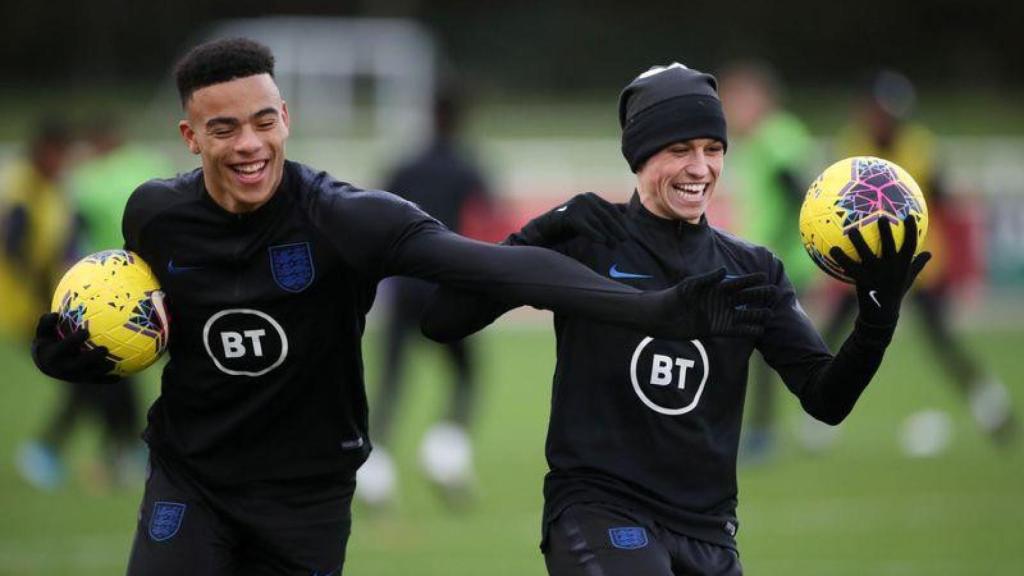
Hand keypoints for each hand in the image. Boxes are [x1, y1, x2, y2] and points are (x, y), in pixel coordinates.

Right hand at [31, 313, 117, 382]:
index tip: (85, 331)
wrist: (48, 363)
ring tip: (114, 363)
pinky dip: (108, 379)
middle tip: (104, 349)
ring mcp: (73, 376)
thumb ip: (47, 322)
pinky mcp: (83, 380)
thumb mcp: (43, 331)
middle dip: (91, 358)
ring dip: (101, 370)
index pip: (63, 348)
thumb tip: (55, 314)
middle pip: (78, 365)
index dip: (73, 341)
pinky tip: (121, 375)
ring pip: (89, 375)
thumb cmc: (48, 340)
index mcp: (52, 355)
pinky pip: (97, 381)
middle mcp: (62, 368)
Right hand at [516, 192, 628, 246]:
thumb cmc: (568, 226)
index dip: (621, 221)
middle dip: (617, 228)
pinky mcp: (569, 215)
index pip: (612, 209)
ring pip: (598, 222)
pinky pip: (586, 227)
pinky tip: (602, 242)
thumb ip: (603, 215)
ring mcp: (577, 206)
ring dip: (608, 235)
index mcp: (591, 197)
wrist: (544, 229)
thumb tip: (626, 212)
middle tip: (625, 240)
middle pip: (606, 215)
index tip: (628, 232)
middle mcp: (585, 198)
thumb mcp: (588, 218)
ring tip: (614, 245)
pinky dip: (595, 234)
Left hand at [648, 268, 775, 338]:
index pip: (738, 282)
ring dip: (756, 314)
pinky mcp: (716, 329)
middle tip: (775, 292)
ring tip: (770, 313)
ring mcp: (720, 315)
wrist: (662, 317)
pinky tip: (759, 330)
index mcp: (715, 288)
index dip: (751, 279)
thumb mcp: (690, 286)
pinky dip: (747, 330)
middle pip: (744, 298)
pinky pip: (735, 330)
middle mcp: (720, 301)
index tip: (765, 275)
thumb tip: (724, 271)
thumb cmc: (674, 297)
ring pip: (743, 314)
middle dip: (759, 295)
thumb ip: (708, 279)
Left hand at [829, 214, 931, 325]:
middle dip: (885, 231)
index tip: (909, 216)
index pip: (910, 245)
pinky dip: (841, 257)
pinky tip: (833, 248)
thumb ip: (917, 264)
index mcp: (903, 266)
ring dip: (859, 241)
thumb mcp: (909, 278)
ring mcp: (875, 274)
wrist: (882, 313)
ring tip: (852, 230)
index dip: (911, 230)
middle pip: (888, 246)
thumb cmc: (896, 292)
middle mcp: (890, 268)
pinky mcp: (862, 279)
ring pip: (866, 254)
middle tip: (881, 217)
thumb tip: (929, 253)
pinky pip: (849, 266)